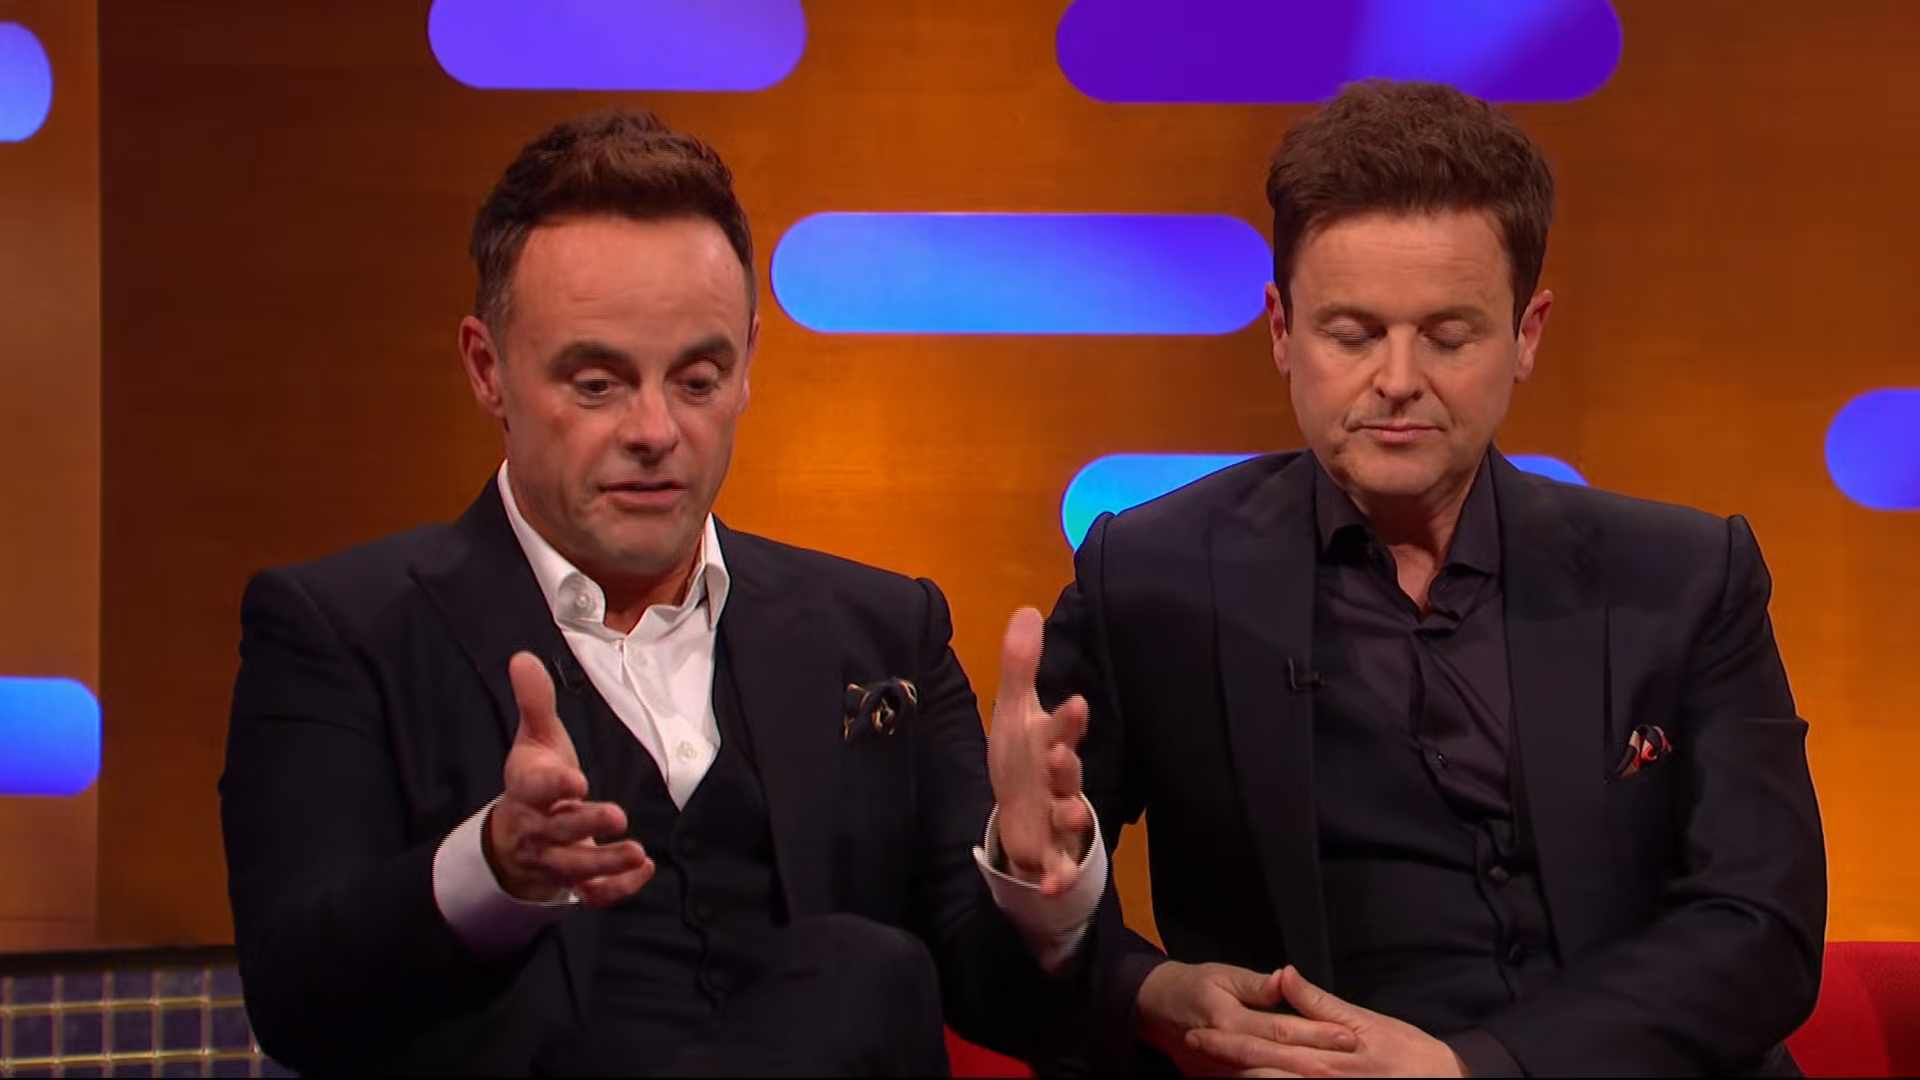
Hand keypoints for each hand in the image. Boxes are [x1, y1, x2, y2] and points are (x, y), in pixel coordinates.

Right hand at [483, 652, 654, 908]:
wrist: (514, 834)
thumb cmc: (533, 779)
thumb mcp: (533, 738)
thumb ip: (535, 701)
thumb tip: (523, 657)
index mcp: (527, 789)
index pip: (535, 789)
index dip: (554, 785)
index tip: (577, 779)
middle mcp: (538, 827)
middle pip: (558, 830)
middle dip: (586, 824)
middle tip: (617, 815)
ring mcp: (554, 858)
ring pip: (575, 868)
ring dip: (605, 862)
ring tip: (636, 851)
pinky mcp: (572, 880)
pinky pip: (591, 894)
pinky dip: (615, 889)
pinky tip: (643, 871)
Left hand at [987, 607, 1092, 894]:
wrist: (1025, 818)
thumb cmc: (1024, 761)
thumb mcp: (1015, 714)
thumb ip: (1020, 667)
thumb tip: (1026, 608)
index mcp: (1050, 743)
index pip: (1061, 728)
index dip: (1069, 720)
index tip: (1078, 704)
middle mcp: (1059, 780)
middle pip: (1068, 770)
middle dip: (1066, 763)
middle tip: (1060, 754)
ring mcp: (1057, 818)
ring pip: (1070, 815)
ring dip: (1070, 812)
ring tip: (1066, 810)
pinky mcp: (1050, 853)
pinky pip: (1057, 868)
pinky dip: (1055, 879)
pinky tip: (1049, 887)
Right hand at [1137, 961, 1357, 1077]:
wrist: (1152, 1008)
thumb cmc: (1190, 986)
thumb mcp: (1222, 975)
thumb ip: (1255, 984)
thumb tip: (1285, 980)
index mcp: (1228, 1018)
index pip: (1280, 1029)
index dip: (1316, 1033)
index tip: (1347, 1035)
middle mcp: (1223, 1048)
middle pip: (1277, 1059)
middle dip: (1315, 1062)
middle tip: (1349, 1062)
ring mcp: (1216, 1070)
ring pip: (1263, 1078)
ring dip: (1296, 1078)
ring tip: (1328, 1077)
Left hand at [1184, 966, 1463, 1077]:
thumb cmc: (1406, 1050)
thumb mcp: (1362, 1021)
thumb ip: (1319, 1002)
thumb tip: (1286, 974)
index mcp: (1323, 1053)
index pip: (1264, 1046)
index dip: (1225, 1042)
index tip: (1194, 1034)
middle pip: (1260, 1076)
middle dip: (1223, 1066)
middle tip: (1190, 1052)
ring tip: (1206, 1073)